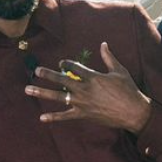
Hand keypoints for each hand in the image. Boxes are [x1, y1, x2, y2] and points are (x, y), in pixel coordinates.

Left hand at [25, 42, 151, 133]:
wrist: (133, 111)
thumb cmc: (128, 90)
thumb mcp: (119, 71)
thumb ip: (109, 57)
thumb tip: (103, 44)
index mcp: (93, 77)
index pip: (74, 67)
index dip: (66, 64)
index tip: (61, 63)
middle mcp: (84, 89)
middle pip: (61, 80)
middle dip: (47, 75)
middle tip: (36, 71)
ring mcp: (82, 103)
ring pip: (58, 97)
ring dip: (42, 93)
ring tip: (28, 90)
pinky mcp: (83, 115)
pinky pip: (65, 117)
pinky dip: (54, 118)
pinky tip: (42, 118)